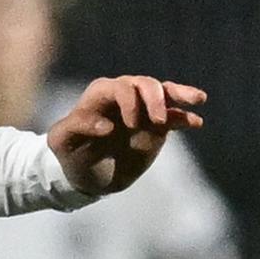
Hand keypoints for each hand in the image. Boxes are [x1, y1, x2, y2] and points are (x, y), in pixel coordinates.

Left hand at [45, 76, 206, 198]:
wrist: (85, 174)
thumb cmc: (69, 152)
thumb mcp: (61, 142)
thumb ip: (75, 127)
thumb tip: (106, 126)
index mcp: (100, 95)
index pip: (120, 87)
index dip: (128, 101)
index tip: (129, 126)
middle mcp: (124, 97)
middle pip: (146, 84)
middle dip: (155, 98)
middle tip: (158, 121)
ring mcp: (143, 109)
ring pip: (164, 92)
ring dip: (181, 94)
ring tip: (198, 99)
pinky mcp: (156, 126)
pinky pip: (175, 116)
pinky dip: (185, 117)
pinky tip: (196, 123)